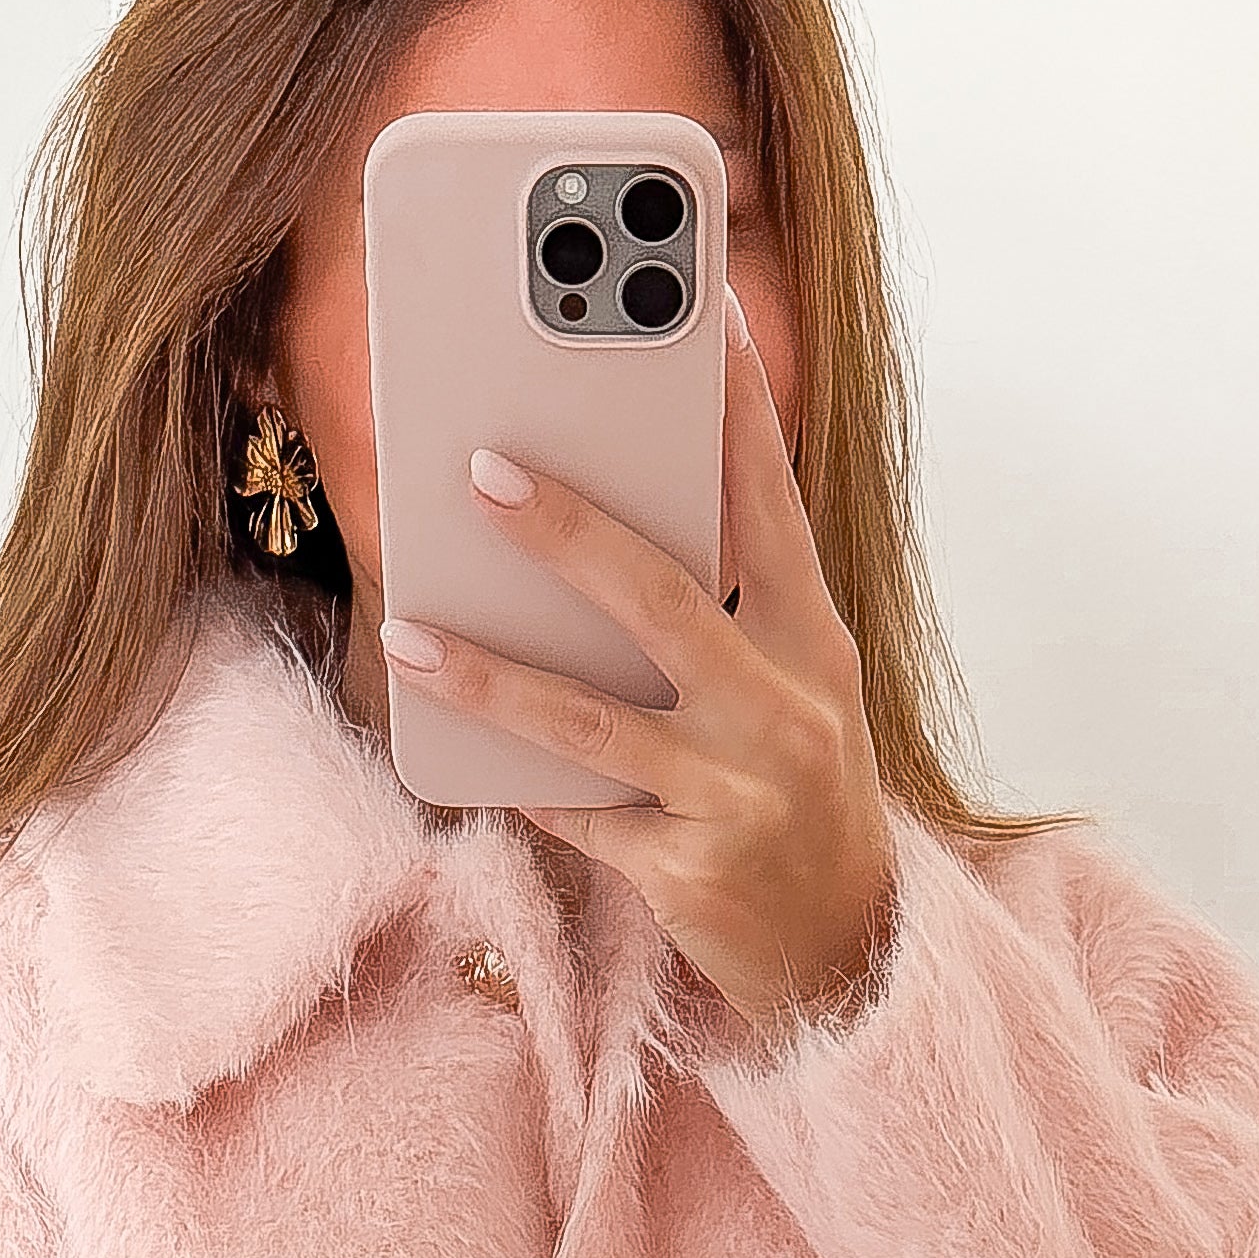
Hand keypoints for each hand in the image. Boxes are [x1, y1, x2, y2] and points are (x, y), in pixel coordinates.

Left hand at [376, 293, 901, 1048]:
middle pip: (665, 602)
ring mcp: (739, 795)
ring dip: (494, 677)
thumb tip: (608, 514)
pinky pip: (583, 819)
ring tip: (412, 638)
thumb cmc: (799, 787)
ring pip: (595, 724)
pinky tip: (460, 751)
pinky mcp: (692, 872)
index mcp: (814, 641)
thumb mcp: (793, 683)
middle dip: (569, 533)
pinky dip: (524, 785)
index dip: (735, 409)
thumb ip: (725, 604)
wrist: (847, 943)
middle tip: (483, 472)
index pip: (772, 505)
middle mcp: (785, 710)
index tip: (696, 314)